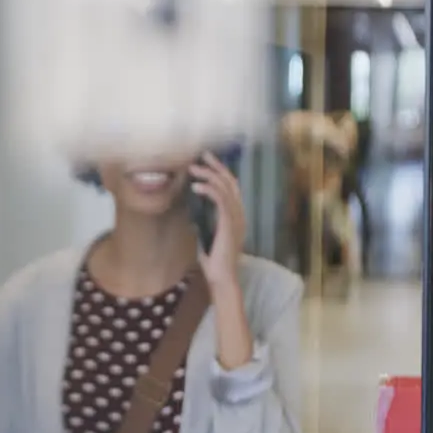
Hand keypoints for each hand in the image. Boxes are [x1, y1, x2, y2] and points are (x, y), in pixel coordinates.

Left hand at [190, 152, 246, 287]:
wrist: (222, 277)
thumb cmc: (214, 262)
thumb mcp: (207, 237)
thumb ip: (204, 224)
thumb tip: (193, 215)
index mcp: (236, 216)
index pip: (231, 187)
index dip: (221, 172)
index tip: (207, 162)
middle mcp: (240, 214)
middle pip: (231, 182)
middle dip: (216, 166)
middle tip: (202, 155)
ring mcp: (236, 218)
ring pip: (225, 187)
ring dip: (208, 175)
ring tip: (193, 169)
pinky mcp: (229, 223)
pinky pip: (221, 200)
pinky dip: (208, 189)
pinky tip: (196, 187)